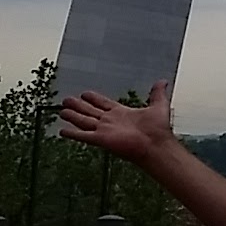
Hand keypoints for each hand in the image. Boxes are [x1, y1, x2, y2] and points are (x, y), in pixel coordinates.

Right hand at [57, 79, 177, 165]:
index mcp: (121, 113)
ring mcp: (105, 130)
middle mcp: (111, 121)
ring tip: (62, 111)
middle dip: (78, 106)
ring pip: (84, 121)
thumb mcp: (159, 106)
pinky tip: (62, 131)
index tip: (85, 93)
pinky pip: (83, 135)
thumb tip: (163, 81)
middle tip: (66, 100)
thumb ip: (157, 93)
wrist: (156, 144)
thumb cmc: (158, 129)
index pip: (103, 103)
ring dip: (73, 116)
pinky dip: (72, 133)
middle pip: (90, 111)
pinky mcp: (101, 139)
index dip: (94, 99)